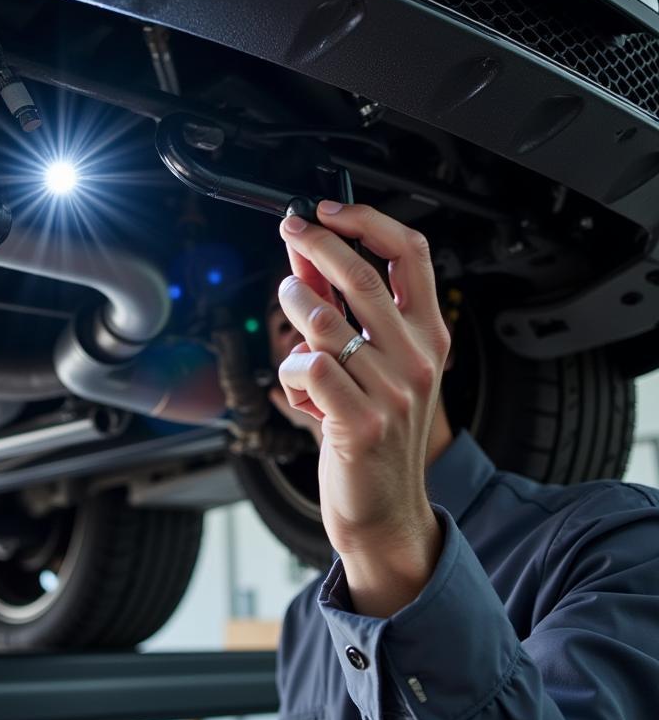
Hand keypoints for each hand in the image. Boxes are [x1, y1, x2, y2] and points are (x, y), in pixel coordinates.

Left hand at [276, 201, 450, 616]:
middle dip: (317, 244)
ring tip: (290, 316)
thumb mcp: (370, 362)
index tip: (328, 210)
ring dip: (293, 309)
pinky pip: (307, 368)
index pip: (411, 255)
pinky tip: (298, 388)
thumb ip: (341, 307)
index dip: (368, 221)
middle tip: (291, 229)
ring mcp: (393, 392)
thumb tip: (305, 255)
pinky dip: (289, 371)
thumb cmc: (376, 431)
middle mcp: (419, 359)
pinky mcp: (360, 423)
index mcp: (431, 335)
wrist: (387, 509)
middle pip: (363, 277)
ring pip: (324, 322)